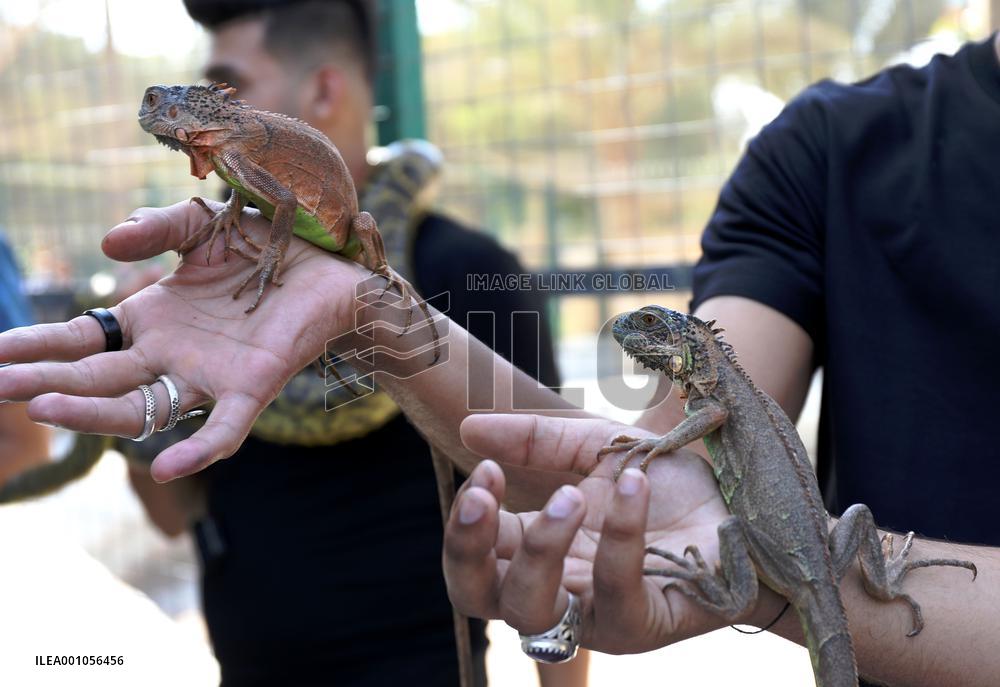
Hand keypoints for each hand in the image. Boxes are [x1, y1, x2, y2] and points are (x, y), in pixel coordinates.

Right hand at [0, 199, 368, 480]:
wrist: (333, 266)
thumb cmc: (267, 249)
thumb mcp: (202, 226)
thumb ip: (157, 229)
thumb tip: (108, 243)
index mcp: (154, 320)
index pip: (83, 339)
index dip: (38, 345)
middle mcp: (173, 355)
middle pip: (99, 377)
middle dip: (47, 381)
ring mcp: (209, 375)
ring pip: (142, 407)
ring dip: (95, 413)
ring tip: (45, 407)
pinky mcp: (253, 387)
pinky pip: (222, 428)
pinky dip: (198, 450)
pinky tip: (168, 469)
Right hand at [444, 414, 786, 653]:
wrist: (744, 512)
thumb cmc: (664, 490)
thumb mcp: (596, 451)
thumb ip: (537, 440)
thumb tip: (469, 428)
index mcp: (537, 554)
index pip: (473, 553)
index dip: (468, 517)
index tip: (487, 469)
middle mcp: (556, 593)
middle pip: (477, 598)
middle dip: (467, 547)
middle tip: (485, 494)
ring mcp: (597, 617)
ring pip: (532, 611)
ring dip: (539, 547)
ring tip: (570, 495)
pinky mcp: (646, 624)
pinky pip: (616, 590)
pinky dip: (620, 533)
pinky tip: (633, 484)